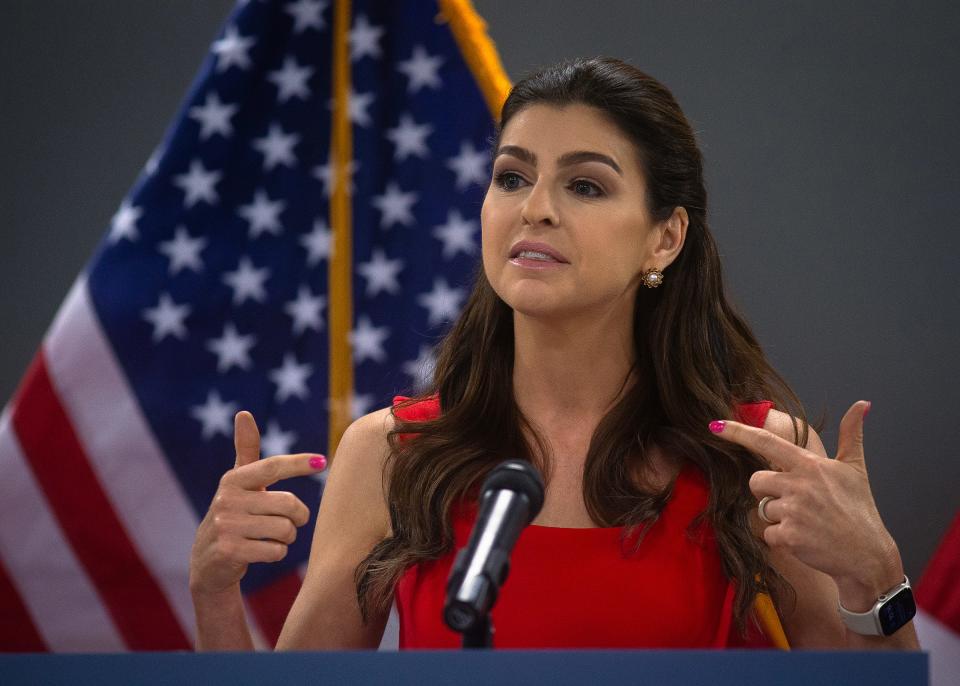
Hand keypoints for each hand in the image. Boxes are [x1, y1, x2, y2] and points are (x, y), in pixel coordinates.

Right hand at [189, 411, 326, 597]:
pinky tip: (262, 552)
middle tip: (292, 521)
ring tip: (273, 538)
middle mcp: (227, 500)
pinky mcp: (229, 551)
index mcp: (233, 480)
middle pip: (288, 503)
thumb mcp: (238, 484)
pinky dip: (277, 553)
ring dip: (287, 537)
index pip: (272, 466)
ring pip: (284, 529)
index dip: (298, 463)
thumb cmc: (234, 515)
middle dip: (298, 516)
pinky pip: (275, 551)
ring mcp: (226, 526)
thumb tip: (243, 413)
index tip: (322, 461)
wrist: (208, 563)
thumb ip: (246, 451)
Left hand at [711, 401, 901, 606]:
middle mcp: (800, 484)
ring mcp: (794, 511)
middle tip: (797, 503)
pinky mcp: (789, 536)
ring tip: (806, 522)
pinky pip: (767, 533)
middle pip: (756, 480)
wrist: (868, 555)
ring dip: (778, 517)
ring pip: (762, 508)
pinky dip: (781, 539)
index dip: (738, 432)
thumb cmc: (859, 509)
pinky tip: (804, 540)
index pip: (766, 442)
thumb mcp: (856, 469)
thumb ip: (851, 435)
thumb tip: (862, 404)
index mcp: (811, 465)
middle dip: (768, 492)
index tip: (715, 425)